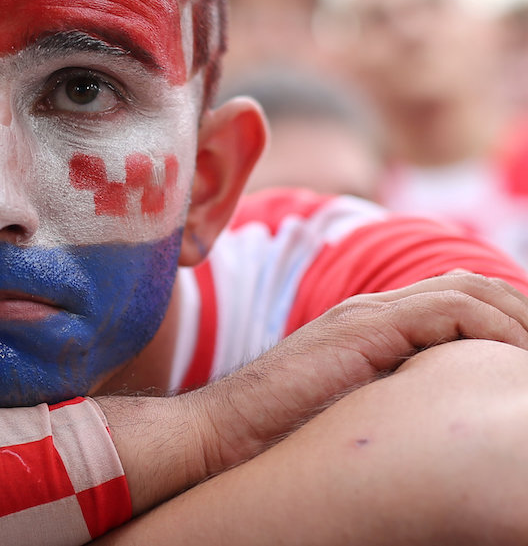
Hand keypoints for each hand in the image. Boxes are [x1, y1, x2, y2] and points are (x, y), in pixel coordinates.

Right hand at [194, 271, 527, 477]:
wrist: (223, 431)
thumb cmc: (277, 435)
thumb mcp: (351, 410)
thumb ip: (389, 394)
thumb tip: (440, 420)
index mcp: (370, 323)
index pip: (455, 297)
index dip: (506, 319)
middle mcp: (370, 308)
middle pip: (470, 284)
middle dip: (522, 314)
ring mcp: (366, 315)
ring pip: (467, 289)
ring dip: (517, 320)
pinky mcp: (363, 330)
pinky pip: (449, 311)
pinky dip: (491, 330)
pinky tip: (508, 364)